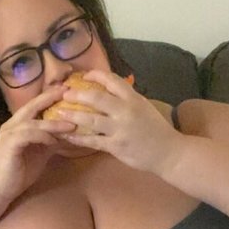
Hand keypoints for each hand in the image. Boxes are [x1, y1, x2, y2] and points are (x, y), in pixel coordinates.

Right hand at [0, 86, 76, 202]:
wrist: (1, 189)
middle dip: (50, 98)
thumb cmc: (21, 171)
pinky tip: (54, 141)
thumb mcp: (42, 152)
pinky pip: (28, 135)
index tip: (67, 90)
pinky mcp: (9, 145)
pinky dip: (43, 136)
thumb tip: (71, 133)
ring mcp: (9, 134)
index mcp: (18, 124)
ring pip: (33, 122)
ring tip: (72, 125)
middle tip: (68, 92)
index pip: (35, 106)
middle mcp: (12, 125)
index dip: (49, 97)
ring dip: (53, 123)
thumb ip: (53, 140)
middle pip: (32, 106)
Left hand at [57, 70, 183, 177]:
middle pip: (97, 98)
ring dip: (72, 115)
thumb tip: (111, 90)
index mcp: (134, 99)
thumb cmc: (157, 130)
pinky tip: (67, 136)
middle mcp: (125, 111)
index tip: (84, 76)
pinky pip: (92, 141)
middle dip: (77, 94)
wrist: (169, 153)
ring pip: (90, 120)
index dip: (95, 75)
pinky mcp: (115, 146)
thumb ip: (128, 99)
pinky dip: (78, 139)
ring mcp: (119, 130)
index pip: (112, 80)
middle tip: (64, 93)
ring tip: (59, 112)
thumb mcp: (145, 107)